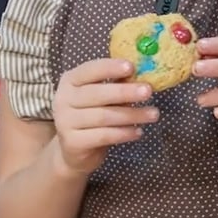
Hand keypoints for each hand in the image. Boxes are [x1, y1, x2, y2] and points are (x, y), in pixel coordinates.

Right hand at [51, 58, 158, 176]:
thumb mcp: (101, 97)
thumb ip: (116, 84)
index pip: (89, 70)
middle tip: (148, 91)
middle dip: (125, 92)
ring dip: (131, 114)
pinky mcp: (73, 142)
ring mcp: (65, 122)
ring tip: (153, 114)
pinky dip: (124, 133)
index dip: (110, 67)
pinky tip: (138, 131)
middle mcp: (63, 99)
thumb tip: (142, 73)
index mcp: (70, 81)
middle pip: (97, 94)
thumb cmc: (91, 116)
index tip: (131, 66)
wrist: (74, 150)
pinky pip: (104, 136)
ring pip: (103, 116)